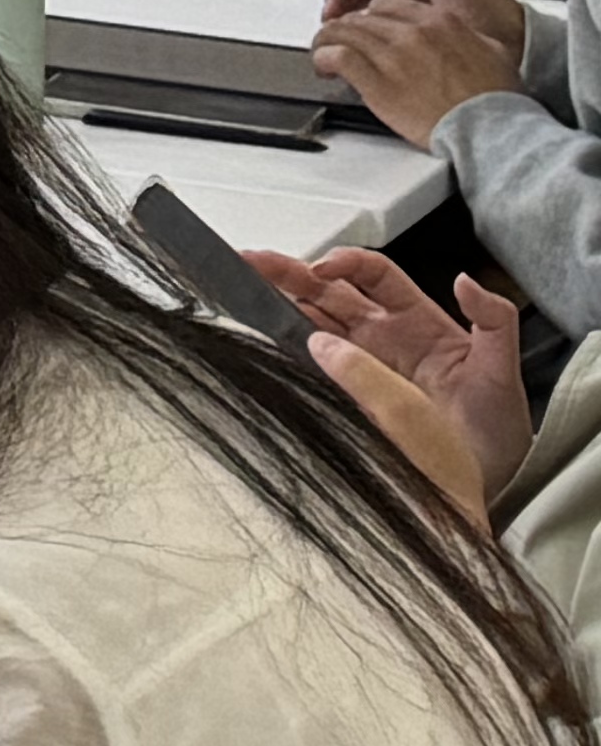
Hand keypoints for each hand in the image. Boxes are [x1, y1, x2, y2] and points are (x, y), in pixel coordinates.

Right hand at [258, 245, 531, 497]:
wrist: (490, 484)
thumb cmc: (498, 429)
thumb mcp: (503, 372)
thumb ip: (495, 321)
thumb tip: (465, 280)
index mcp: (417, 320)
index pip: (372, 274)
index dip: (344, 262)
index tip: (322, 269)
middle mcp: (382, 336)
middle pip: (329, 291)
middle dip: (291, 272)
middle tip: (253, 261)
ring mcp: (362, 365)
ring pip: (312, 320)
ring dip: (278, 301)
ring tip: (242, 288)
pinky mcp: (349, 394)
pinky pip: (312, 363)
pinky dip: (284, 345)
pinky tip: (261, 336)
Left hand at [316, 0, 532, 141]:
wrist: (491, 131)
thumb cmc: (496, 99)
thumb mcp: (495, 53)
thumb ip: (471, 37)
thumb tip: (463, 35)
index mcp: (439, 21)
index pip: (387, 5)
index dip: (372, 17)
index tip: (367, 27)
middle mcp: (412, 32)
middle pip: (362, 18)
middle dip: (349, 29)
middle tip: (343, 42)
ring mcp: (392, 56)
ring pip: (343, 32)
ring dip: (329, 41)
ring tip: (324, 51)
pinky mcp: (377, 82)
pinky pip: (337, 57)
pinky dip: (323, 58)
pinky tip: (323, 66)